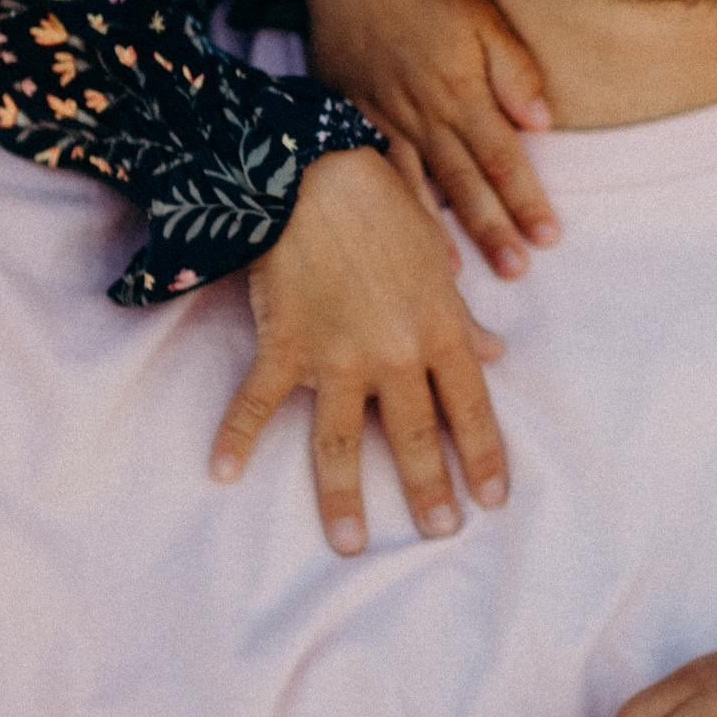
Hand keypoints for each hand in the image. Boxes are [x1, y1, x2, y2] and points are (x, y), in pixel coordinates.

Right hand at [216, 145, 509, 554]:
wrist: (317, 174)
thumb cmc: (383, 207)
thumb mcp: (436, 260)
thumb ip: (461, 314)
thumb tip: (494, 353)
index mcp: (441, 329)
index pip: (472, 408)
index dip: (484, 458)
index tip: (491, 500)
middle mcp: (396, 353)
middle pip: (415, 438)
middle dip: (428, 492)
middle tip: (438, 532)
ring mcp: (338, 355)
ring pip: (344, 443)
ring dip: (345, 498)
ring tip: (350, 542)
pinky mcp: (285, 345)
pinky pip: (259, 403)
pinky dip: (236, 436)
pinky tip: (222, 471)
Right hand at [304, 0, 558, 278]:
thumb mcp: (484, 17)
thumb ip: (514, 71)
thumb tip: (541, 123)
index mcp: (462, 93)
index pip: (504, 159)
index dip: (526, 200)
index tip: (549, 238)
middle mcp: (424, 116)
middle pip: (465, 184)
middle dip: (493, 230)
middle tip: (516, 272)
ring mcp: (383, 122)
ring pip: (418, 188)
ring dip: (441, 234)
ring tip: (460, 278)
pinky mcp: (351, 118)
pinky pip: (374, 173)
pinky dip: (390, 209)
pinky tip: (399, 239)